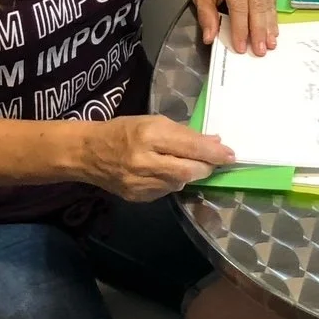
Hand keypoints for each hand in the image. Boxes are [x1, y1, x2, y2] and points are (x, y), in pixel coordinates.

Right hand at [76, 115, 236, 200]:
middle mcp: (144, 160)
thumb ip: (184, 133)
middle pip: (189, 170)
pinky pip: (166, 191)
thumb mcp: (153, 122)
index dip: (213, 153)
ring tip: (188, 164)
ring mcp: (140, 182)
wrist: (87, 153)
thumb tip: (214, 142)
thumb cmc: (122, 130)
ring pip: (179, 182)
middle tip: (216, 162)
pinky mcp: (137, 196)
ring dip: (190, 174)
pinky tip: (168, 173)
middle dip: (206, 167)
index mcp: (149, 134)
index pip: (189, 146)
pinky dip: (173, 182)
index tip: (231, 155)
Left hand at [188, 0, 278, 55]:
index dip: (240, 28)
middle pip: (258, 4)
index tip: (241, 47)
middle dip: (259, 30)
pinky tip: (272, 31)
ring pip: (268, 3)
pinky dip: (272, 17)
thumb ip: (206, 15)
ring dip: (269, 26)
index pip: (239, 4)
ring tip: (269, 44)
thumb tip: (210, 37)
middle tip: (260, 50)